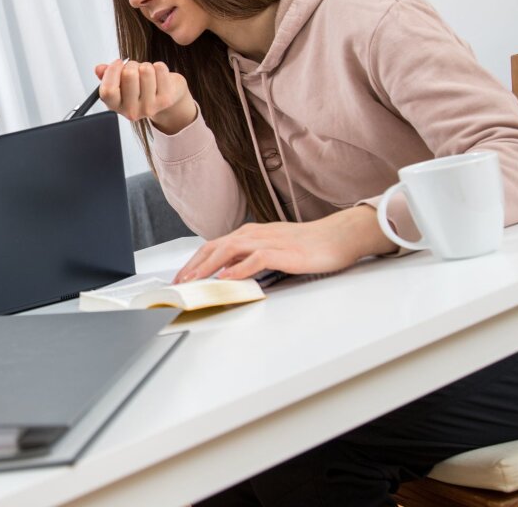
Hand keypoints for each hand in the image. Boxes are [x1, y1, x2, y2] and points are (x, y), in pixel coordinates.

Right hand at [94, 59, 197, 134]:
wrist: (164, 97)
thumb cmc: (139, 87)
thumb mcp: (119, 82)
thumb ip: (107, 75)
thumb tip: (99, 69)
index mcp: (115, 106)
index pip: (108, 90)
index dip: (112, 71)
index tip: (118, 63)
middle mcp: (131, 111)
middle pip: (128, 75)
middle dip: (131, 64)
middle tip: (134, 68)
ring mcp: (149, 107)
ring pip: (145, 70)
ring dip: (145, 65)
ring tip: (146, 73)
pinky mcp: (165, 99)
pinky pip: (160, 69)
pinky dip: (159, 66)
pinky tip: (158, 75)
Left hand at [173, 206, 396, 282]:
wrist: (338, 236)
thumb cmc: (307, 245)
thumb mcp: (271, 250)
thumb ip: (249, 259)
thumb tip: (227, 273)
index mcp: (250, 234)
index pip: (214, 245)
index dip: (194, 261)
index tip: (181, 277)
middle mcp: (255, 234)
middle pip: (215, 246)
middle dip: (194, 265)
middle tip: (179, 283)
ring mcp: (269, 241)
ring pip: (230, 250)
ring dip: (209, 266)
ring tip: (195, 281)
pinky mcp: (284, 252)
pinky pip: (257, 258)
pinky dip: (240, 268)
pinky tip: (228, 278)